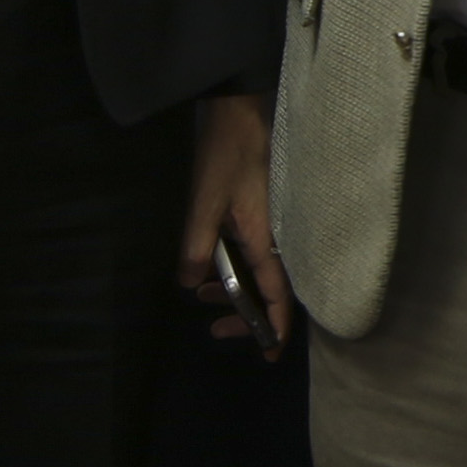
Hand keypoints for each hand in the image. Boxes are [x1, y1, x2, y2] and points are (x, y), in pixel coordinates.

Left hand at [183, 91, 290, 354]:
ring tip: (200, 298)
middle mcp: (275, 238)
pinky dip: (233, 270)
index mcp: (268, 239)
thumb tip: (188, 283)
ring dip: (233, 292)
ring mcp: (268, 227)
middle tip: (215, 332)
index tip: (267, 355)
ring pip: (259, 274)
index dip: (273, 327)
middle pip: (270, 292)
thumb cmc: (228, 154)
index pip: (277, 295)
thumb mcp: (204, 201)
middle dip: (245, 317)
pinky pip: (253, 255)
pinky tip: (209, 269)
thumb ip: (197, 245)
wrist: (242, 111)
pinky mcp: (259, 215)